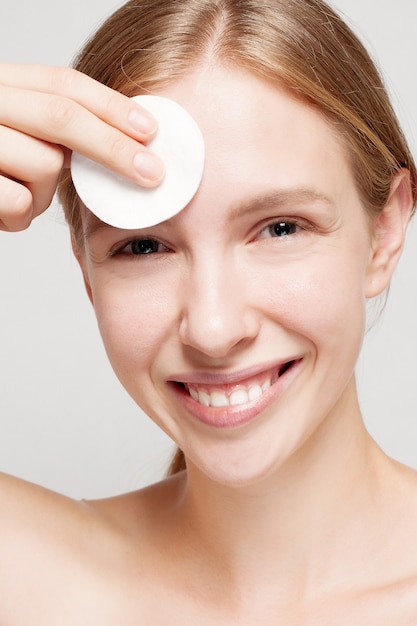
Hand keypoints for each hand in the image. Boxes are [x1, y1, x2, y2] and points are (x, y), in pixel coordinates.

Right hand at [0, 63, 164, 230]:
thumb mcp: (15, 132)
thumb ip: (52, 129)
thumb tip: (125, 145)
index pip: (61, 83)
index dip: (111, 106)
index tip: (150, 131)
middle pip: (61, 116)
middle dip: (113, 147)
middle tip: (151, 173)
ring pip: (42, 165)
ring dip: (43, 191)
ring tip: (18, 193)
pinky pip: (18, 202)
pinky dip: (19, 215)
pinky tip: (0, 210)